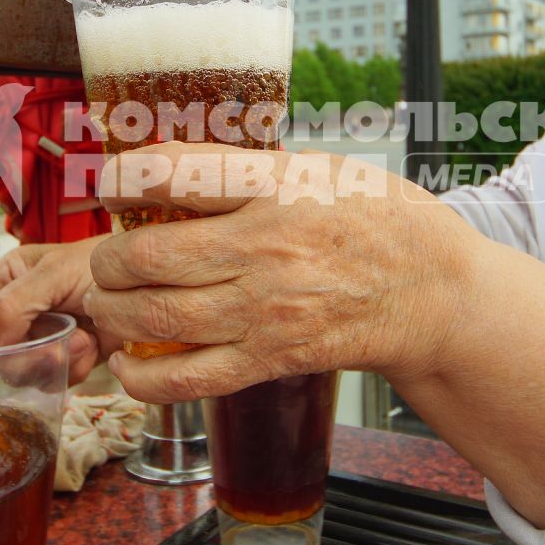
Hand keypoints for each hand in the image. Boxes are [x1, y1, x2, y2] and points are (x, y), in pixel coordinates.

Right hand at [0, 237, 109, 384]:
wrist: (147, 284)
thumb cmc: (98, 263)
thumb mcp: (52, 273)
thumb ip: (14, 305)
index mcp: (2, 284)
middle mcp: (15, 314)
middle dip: (20, 359)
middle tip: (49, 346)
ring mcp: (40, 339)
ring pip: (21, 375)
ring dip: (51, 361)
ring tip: (81, 338)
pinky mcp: (66, 358)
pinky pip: (53, 381)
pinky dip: (72, 369)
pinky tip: (90, 346)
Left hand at [82, 143, 481, 403]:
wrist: (435, 291)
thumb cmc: (375, 218)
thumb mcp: (314, 167)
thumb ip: (243, 168)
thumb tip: (162, 167)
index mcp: (275, 184)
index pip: (175, 172)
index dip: (123, 177)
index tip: (110, 184)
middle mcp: (266, 245)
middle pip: (148, 256)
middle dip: (108, 260)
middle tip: (109, 260)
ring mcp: (266, 308)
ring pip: (154, 318)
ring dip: (114, 312)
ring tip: (112, 303)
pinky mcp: (270, 358)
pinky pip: (186, 378)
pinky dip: (141, 377)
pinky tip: (129, 363)